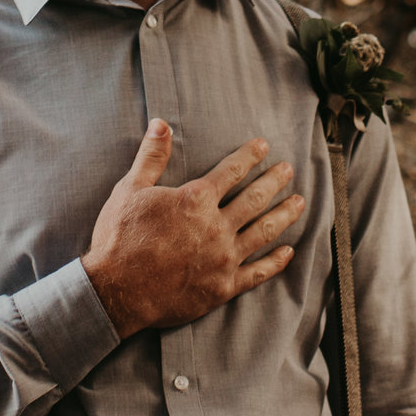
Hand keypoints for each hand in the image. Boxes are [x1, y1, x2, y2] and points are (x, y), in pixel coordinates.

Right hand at [83, 122, 305, 337]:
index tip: (264, 146)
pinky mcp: (223, 287)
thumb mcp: (130, 190)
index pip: (231, 171)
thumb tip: (161, 123)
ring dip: (284, 215)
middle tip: (288, 170)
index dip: (249, 156)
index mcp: (196, 200)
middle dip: (274, 181)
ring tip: (299, 203)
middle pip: (254, 199)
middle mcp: (216, 227)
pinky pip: (257, 273)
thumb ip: (151, 156)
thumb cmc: (119, 238)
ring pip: (263, 232)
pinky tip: (287, 252)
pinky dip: (275, 262)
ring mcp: (223, 259)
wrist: (116, 292)